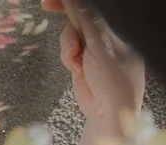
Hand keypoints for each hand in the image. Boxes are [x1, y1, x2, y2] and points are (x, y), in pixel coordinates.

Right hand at [43, 0, 144, 134]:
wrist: (107, 112)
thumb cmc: (114, 79)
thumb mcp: (99, 42)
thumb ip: (86, 17)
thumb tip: (75, 1)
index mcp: (118, 26)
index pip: (92, 6)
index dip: (72, 1)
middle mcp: (106, 32)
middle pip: (79, 15)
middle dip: (70, 24)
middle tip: (47, 5)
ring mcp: (93, 46)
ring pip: (70, 33)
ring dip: (68, 46)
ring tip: (77, 61)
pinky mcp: (83, 59)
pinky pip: (68, 48)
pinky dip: (68, 57)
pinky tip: (77, 69)